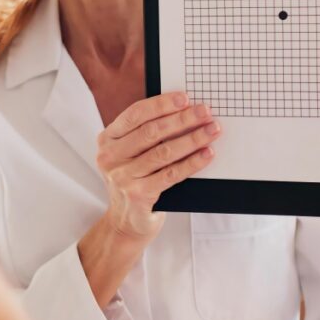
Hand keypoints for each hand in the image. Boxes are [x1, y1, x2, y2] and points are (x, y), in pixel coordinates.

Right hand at [96, 92, 219, 240]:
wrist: (126, 222)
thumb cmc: (134, 179)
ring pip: (163, 152)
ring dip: (192, 139)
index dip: (161, 105)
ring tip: (212, 131)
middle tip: (205, 112)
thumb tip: (183, 110)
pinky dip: (192, 163)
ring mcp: (122, 177)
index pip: (135, 114)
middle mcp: (110, 156)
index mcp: (107, 139)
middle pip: (151, 132)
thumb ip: (145, 134)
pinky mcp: (138, 195)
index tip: (185, 98)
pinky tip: (206, 154)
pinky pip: (171, 174)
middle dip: (182, 119)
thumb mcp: (129, 153)